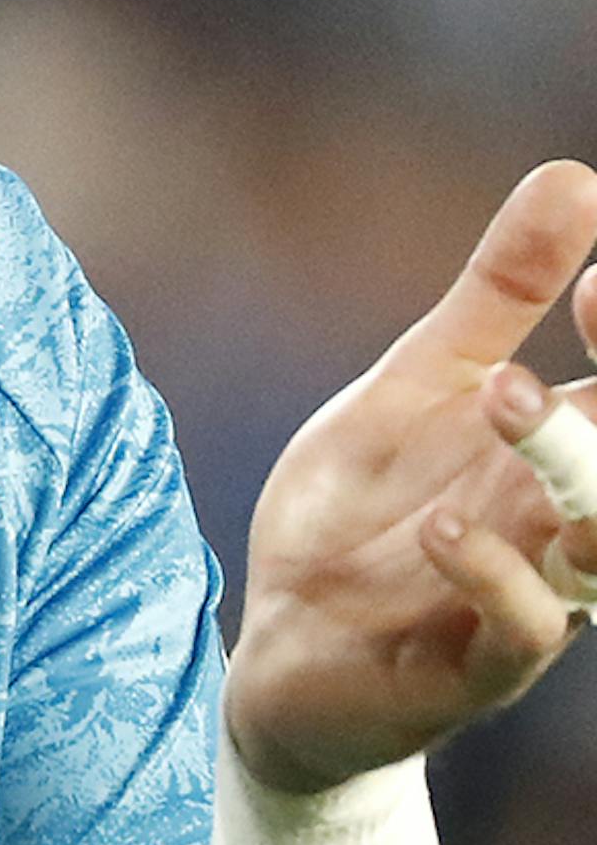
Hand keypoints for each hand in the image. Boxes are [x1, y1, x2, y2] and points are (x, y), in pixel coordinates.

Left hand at [225, 158, 596, 790]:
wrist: (280, 653)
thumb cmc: (365, 520)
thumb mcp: (415, 388)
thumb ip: (494, 298)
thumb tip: (576, 174)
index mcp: (559, 456)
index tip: (594, 280)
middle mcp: (566, 528)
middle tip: (577, 306)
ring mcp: (526, 602)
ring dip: (565, 467)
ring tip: (503, 393)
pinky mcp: (468, 670)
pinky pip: (519, 630)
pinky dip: (495, 574)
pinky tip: (447, 526)